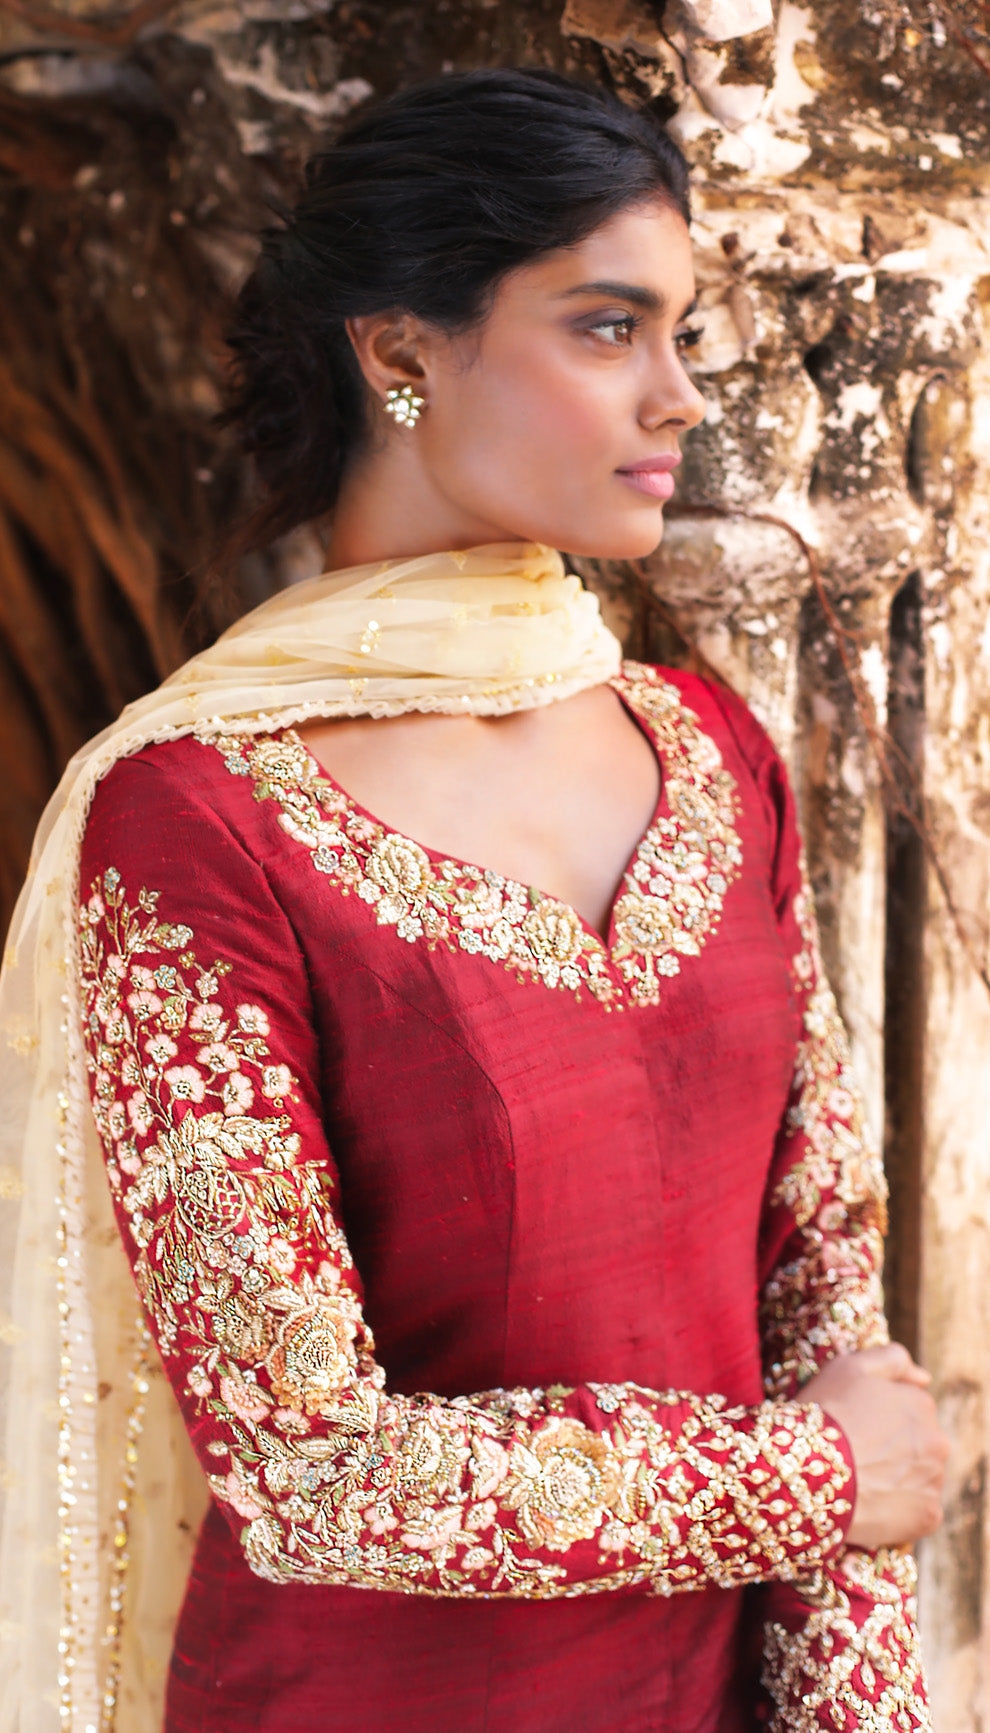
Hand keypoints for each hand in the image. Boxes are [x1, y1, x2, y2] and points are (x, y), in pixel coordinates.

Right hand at [797, 1343, 949, 1549]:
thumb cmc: (825, 1414)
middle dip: (893, 1447)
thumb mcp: (849, 1366)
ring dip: (897, 1477)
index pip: (908, 1408)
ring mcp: (935, 1481)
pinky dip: (899, 1508)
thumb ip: (892, 1358)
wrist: (807, 1472)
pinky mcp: (928, 1517)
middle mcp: (938, 1441)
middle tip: (855, 1454)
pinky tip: (870, 1503)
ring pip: (919, 1476)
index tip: (854, 1425)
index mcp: (921, 1403)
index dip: (878, 1417)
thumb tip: (924, 1378)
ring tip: (860, 1480)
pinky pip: (918, 1510)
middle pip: (917, 1443)